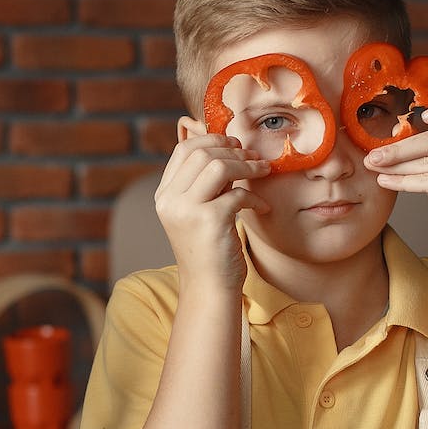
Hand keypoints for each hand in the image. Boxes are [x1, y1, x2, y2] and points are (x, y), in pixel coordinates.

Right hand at [154, 132, 270, 291]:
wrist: (209, 289)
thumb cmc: (209, 250)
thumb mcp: (198, 212)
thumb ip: (205, 183)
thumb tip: (229, 149)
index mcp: (164, 195)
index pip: (184, 150)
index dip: (212, 139)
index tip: (235, 145)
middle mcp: (170, 201)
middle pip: (202, 153)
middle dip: (233, 150)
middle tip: (254, 158)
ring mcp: (187, 211)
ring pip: (219, 166)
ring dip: (247, 165)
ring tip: (263, 171)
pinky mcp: (209, 222)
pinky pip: (238, 194)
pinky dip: (255, 198)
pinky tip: (263, 208)